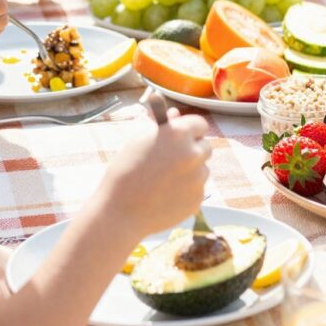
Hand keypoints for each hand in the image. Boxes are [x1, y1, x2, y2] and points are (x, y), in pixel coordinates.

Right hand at [102, 110, 210, 236]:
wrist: (120, 211)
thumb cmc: (125, 171)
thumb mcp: (138, 140)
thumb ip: (161, 125)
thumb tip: (175, 114)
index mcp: (178, 133)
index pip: (200, 124)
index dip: (191, 130)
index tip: (185, 136)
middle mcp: (193, 153)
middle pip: (205, 147)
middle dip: (193, 151)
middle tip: (174, 159)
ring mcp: (198, 177)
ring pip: (202, 169)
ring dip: (190, 172)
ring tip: (163, 181)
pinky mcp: (199, 197)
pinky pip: (197, 189)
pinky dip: (187, 191)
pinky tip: (166, 195)